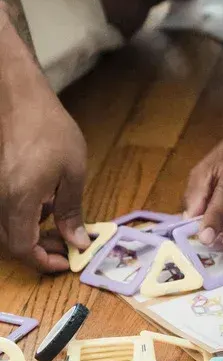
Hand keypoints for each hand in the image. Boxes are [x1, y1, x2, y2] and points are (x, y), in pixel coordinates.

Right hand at [0, 65, 87, 272]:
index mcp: (18, 201)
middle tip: (66, 244)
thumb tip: (78, 242)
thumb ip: (72, 211)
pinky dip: (23, 216)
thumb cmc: (48, 128)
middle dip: (40, 250)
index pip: (22, 249)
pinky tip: (44, 202)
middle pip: (11, 243)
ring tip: (59, 221)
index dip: (44, 262)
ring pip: (6, 228)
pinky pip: (4, 210)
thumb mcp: (73, 171)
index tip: (66, 261)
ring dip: (31, 233)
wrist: (17, 98)